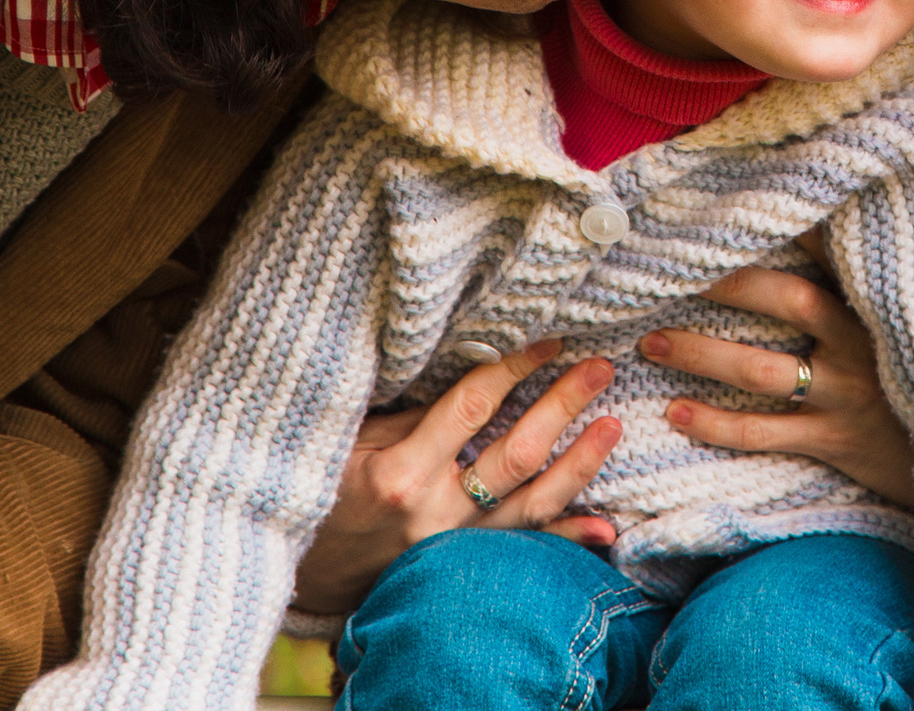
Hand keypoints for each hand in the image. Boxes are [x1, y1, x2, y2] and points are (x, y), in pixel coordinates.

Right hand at [292, 340, 623, 614]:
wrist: (301, 574)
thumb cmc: (322, 492)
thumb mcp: (356, 443)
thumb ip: (415, 417)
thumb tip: (479, 380)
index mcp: (401, 473)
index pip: (472, 408)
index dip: (513, 368)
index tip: (549, 340)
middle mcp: (435, 514)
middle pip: (516, 453)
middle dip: (561, 406)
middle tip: (599, 369)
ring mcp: (452, 548)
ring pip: (531, 504)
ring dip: (578, 464)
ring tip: (612, 426)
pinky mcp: (461, 569)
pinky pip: (522, 551)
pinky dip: (566, 539)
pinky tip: (605, 526)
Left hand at [640, 231, 913, 510]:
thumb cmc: (911, 378)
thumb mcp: (895, 323)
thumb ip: (852, 281)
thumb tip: (807, 227)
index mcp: (871, 307)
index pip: (827, 251)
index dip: (786, 225)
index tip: (732, 208)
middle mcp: (859, 345)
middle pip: (791, 301)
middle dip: (730, 285)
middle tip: (672, 274)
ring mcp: (846, 394)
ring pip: (763, 371)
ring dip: (703, 355)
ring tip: (652, 343)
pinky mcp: (834, 441)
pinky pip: (765, 433)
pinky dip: (717, 424)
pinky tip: (677, 412)